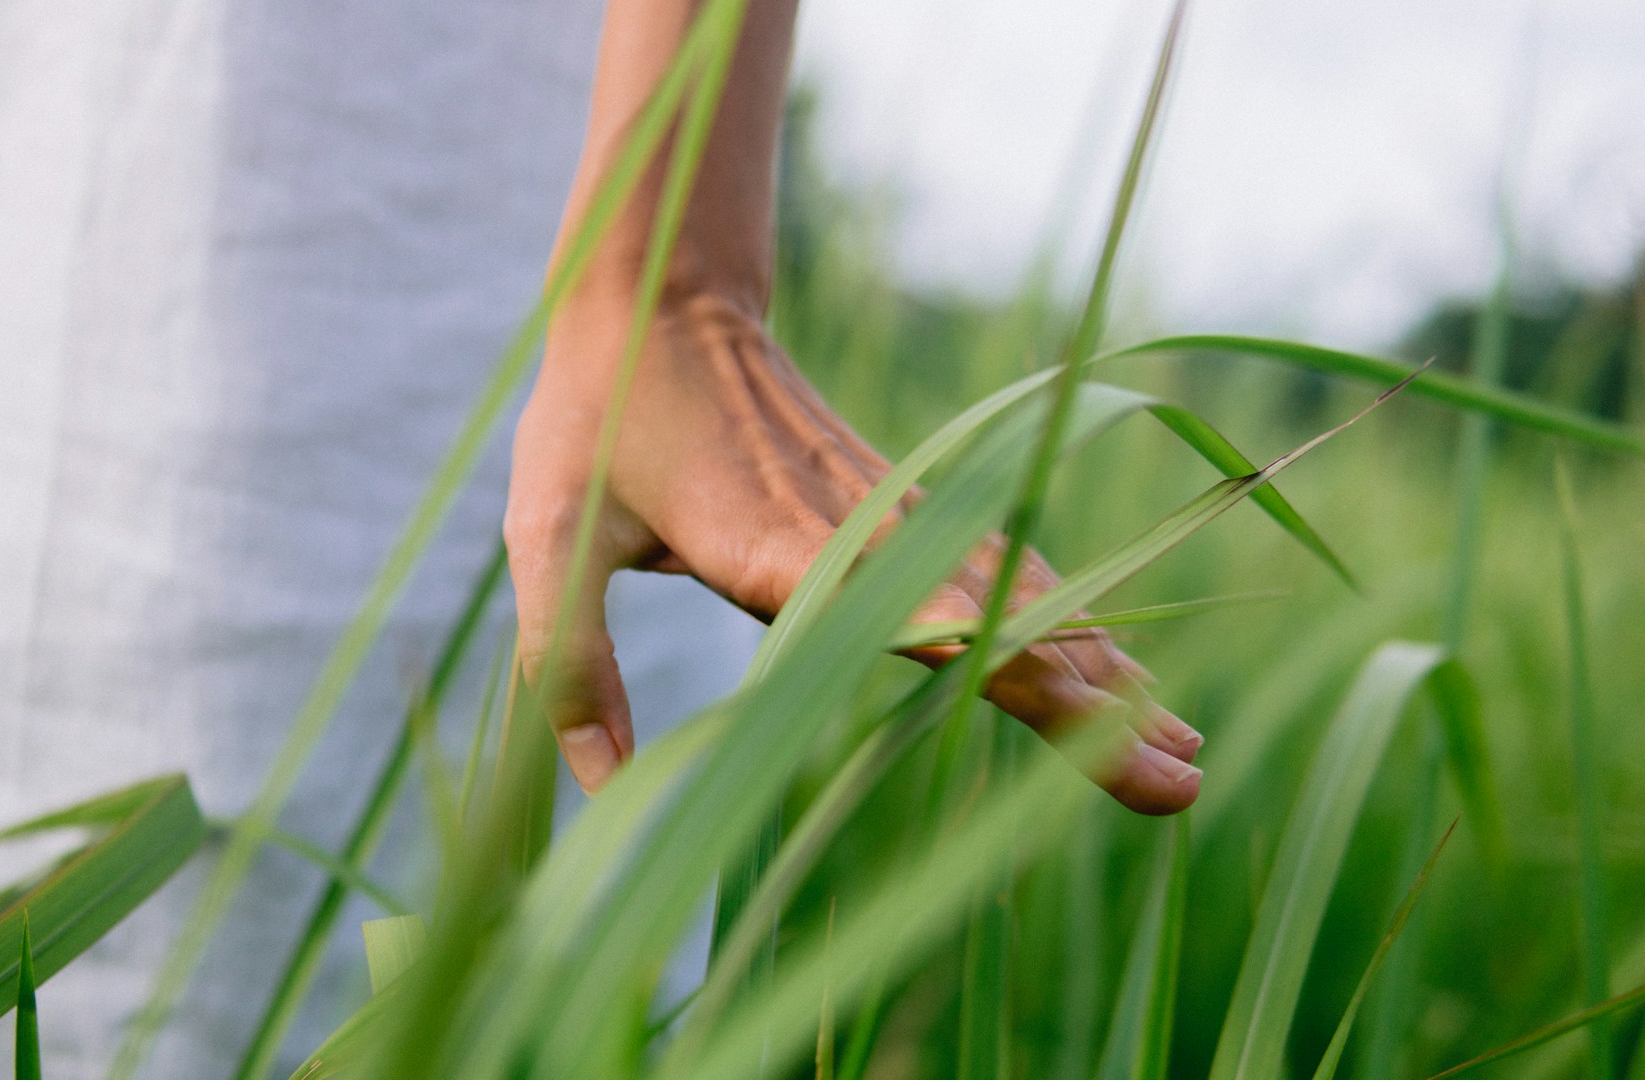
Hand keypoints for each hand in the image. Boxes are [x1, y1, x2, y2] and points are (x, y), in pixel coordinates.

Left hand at [504, 291, 1202, 812]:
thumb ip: (570, 665)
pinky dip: (1063, 622)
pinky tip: (1115, 668)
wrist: (659, 292)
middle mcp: (849, 525)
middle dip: (1084, 707)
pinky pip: (994, 566)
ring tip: (1182, 750)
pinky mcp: (896, 496)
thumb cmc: (595, 419)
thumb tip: (600, 798)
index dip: (983, 653)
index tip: (1075, 708)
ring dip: (1098, 672)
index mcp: (766, 540)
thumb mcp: (550, 537)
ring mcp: (885, 506)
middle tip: (1176, 786)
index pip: (892, 608)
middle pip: (988, 620)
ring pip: (1012, 595)